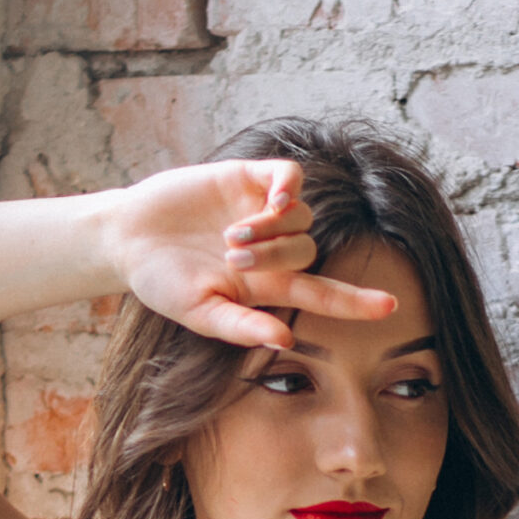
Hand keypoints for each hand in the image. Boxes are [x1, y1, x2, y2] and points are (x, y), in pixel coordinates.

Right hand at [104, 159, 396, 351]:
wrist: (127, 238)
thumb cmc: (161, 283)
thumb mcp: (198, 313)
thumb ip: (241, 327)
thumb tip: (286, 340)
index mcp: (266, 288)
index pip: (323, 295)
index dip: (357, 301)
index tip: (391, 307)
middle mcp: (273, 250)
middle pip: (307, 253)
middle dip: (276, 257)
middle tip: (231, 258)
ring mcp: (263, 213)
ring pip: (300, 219)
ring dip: (272, 230)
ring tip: (230, 237)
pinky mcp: (248, 179)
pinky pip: (290, 178)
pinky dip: (288, 189)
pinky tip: (269, 202)